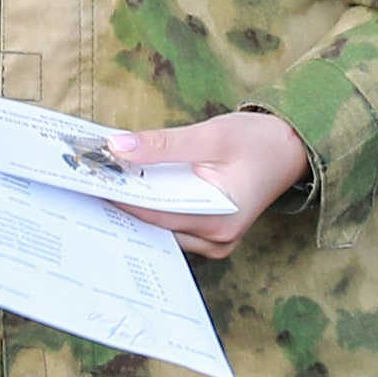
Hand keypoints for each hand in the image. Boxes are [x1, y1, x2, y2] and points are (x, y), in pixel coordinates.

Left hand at [104, 109, 311, 258]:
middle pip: (154, 224)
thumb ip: (164, 144)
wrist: (293, 149)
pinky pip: (172, 222)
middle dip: (122, 199)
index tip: (86, 178)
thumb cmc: (260, 142)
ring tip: (100, 178)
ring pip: (160, 225)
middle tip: (84, 177)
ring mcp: (213, 240)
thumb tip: (118, 147)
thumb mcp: (212, 135)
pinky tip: (129, 186)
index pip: (153, 213)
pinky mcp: (210, 232)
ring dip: (135, 201)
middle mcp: (215, 240)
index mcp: (218, 221)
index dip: (118, 195)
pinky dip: (152, 203)